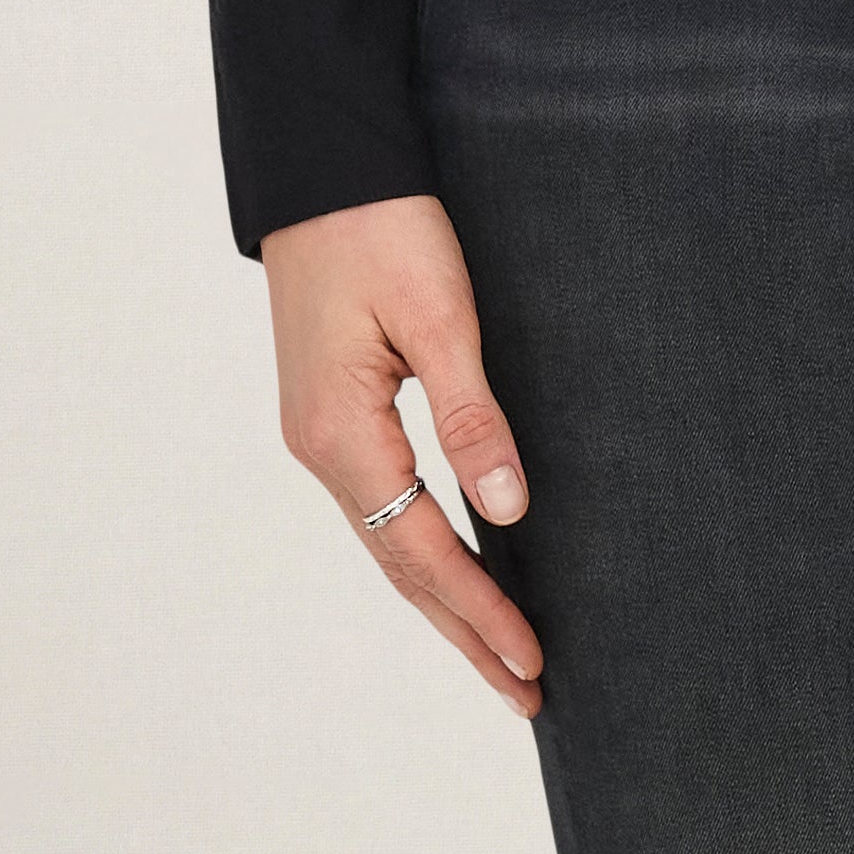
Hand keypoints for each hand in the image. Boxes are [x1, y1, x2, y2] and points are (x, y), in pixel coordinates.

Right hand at [260, 190, 545, 718]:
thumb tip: (507, 513)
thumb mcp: (438, 314)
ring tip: (500, 654)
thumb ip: (471, 416)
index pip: (422, 550)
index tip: (533, 659)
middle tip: (528, 691)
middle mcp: (321, 447)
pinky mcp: (334, 409)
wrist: (321, 163)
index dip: (481, 610)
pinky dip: (425, 549)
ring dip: (447, 599)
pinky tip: (456, 567)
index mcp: (340, 432)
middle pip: (402, 565)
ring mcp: (321, 432)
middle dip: (466, 631)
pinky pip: (384, 502)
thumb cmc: (380, 225)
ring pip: (391, 539)